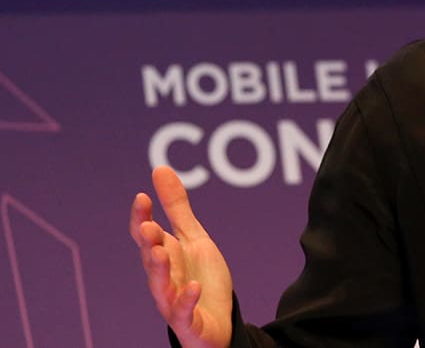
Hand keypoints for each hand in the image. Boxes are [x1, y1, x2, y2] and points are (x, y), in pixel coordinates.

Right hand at [129, 166, 233, 347]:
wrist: (217, 320)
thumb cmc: (200, 277)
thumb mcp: (193, 238)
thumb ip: (176, 208)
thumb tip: (159, 168)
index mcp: (164, 256)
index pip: (146, 235)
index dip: (142, 217)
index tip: (142, 197)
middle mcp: (163, 278)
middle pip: (150, 259)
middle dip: (148, 243)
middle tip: (148, 226)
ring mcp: (173, 301)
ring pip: (161, 286)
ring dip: (159, 269)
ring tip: (162, 251)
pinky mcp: (188, 321)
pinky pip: (184, 313)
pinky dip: (187, 301)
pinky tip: (194, 288)